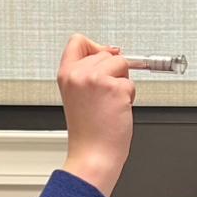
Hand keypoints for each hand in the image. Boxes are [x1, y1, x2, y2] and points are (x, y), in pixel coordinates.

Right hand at [57, 33, 134, 196]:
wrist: (93, 154)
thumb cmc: (89, 132)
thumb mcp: (77, 95)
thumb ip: (88, 71)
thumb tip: (112, 52)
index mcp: (66, 75)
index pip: (78, 41)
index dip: (95, 47)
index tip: (102, 59)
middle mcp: (78, 74)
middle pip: (106, 52)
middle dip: (113, 71)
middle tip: (105, 96)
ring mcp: (96, 79)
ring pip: (121, 63)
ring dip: (122, 82)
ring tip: (110, 103)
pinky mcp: (114, 88)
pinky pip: (131, 83)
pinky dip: (129, 97)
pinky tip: (117, 111)